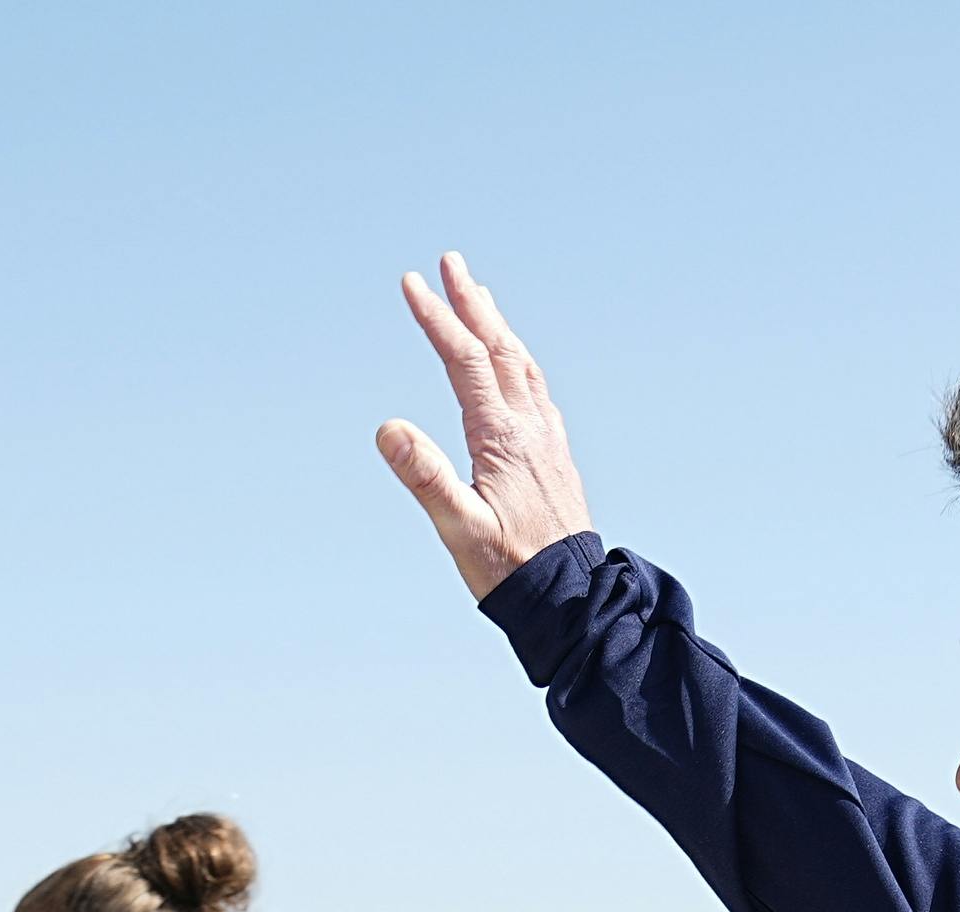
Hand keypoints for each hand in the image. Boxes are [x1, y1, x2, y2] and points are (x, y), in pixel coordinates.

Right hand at [375, 251, 599, 598]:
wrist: (571, 600)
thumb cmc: (511, 570)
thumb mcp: (460, 528)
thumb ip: (425, 476)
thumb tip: (388, 429)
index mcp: (502, 437)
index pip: (464, 361)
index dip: (437, 319)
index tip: (411, 283)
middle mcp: (530, 428)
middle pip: (498, 349)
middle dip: (471, 303)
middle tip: (450, 263)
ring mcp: (547, 440)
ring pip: (520, 365)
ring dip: (497, 326)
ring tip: (479, 296)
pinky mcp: (555, 457)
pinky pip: (535, 390)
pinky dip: (516, 361)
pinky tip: (513, 364)